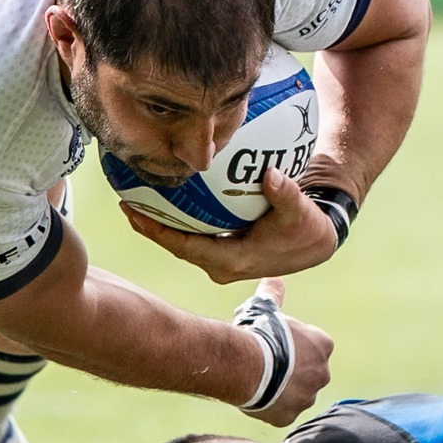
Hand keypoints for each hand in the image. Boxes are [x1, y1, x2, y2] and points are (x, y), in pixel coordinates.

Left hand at [124, 168, 338, 284]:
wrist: (316, 244)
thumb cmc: (306, 227)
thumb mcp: (299, 211)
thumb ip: (284, 194)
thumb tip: (271, 175)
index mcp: (233, 261)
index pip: (187, 248)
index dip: (159, 233)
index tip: (137, 214)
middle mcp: (221, 266)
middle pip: (176, 247)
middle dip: (150, 228)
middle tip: (126, 204)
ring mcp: (220, 262)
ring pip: (182, 245)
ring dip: (158, 227)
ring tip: (135, 203)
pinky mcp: (223, 254)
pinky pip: (192, 239)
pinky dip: (175, 223)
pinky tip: (161, 204)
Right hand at [241, 277, 332, 427]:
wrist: (246, 364)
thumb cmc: (259, 333)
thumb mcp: (266, 309)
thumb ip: (273, 294)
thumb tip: (274, 276)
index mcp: (323, 345)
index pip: (315, 346)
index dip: (294, 345)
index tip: (278, 343)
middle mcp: (322, 374)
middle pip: (309, 372)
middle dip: (293, 370)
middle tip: (268, 363)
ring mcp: (306, 398)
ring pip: (296, 395)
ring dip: (283, 390)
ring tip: (260, 381)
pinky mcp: (288, 417)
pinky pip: (281, 413)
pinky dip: (271, 408)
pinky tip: (256, 397)